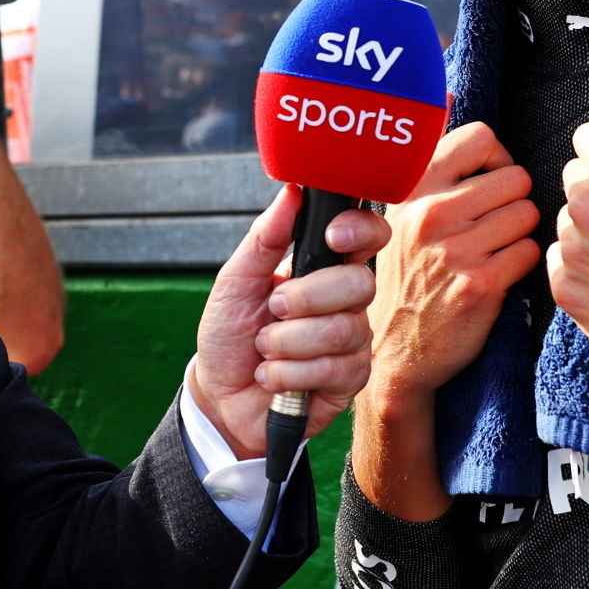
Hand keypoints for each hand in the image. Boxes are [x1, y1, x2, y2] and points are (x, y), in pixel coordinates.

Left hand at [191, 185, 389, 457]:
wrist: (220, 396)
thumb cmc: (230, 334)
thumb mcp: (235, 280)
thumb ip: (264, 238)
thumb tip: (291, 192)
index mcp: (323, 267)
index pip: (368, 236)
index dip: (360, 231)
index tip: (331, 237)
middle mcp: (346, 300)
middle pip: (360, 283)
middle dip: (306, 298)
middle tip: (273, 309)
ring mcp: (353, 340)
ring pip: (342, 330)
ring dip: (287, 342)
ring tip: (264, 349)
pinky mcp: (350, 379)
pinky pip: (334, 368)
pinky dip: (289, 373)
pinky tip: (273, 376)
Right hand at [370, 122, 539, 396]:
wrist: (394, 348)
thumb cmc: (406, 272)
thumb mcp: (400, 208)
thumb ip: (428, 153)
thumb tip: (447, 94)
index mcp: (412, 187)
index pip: (482, 137)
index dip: (496, 158)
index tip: (486, 180)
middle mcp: (429, 213)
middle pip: (514, 177)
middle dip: (514, 199)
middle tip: (495, 222)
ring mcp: (454, 250)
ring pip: (527, 213)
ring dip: (520, 232)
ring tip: (496, 247)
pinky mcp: (479, 285)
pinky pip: (529, 252)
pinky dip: (523, 262)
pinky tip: (500, 272)